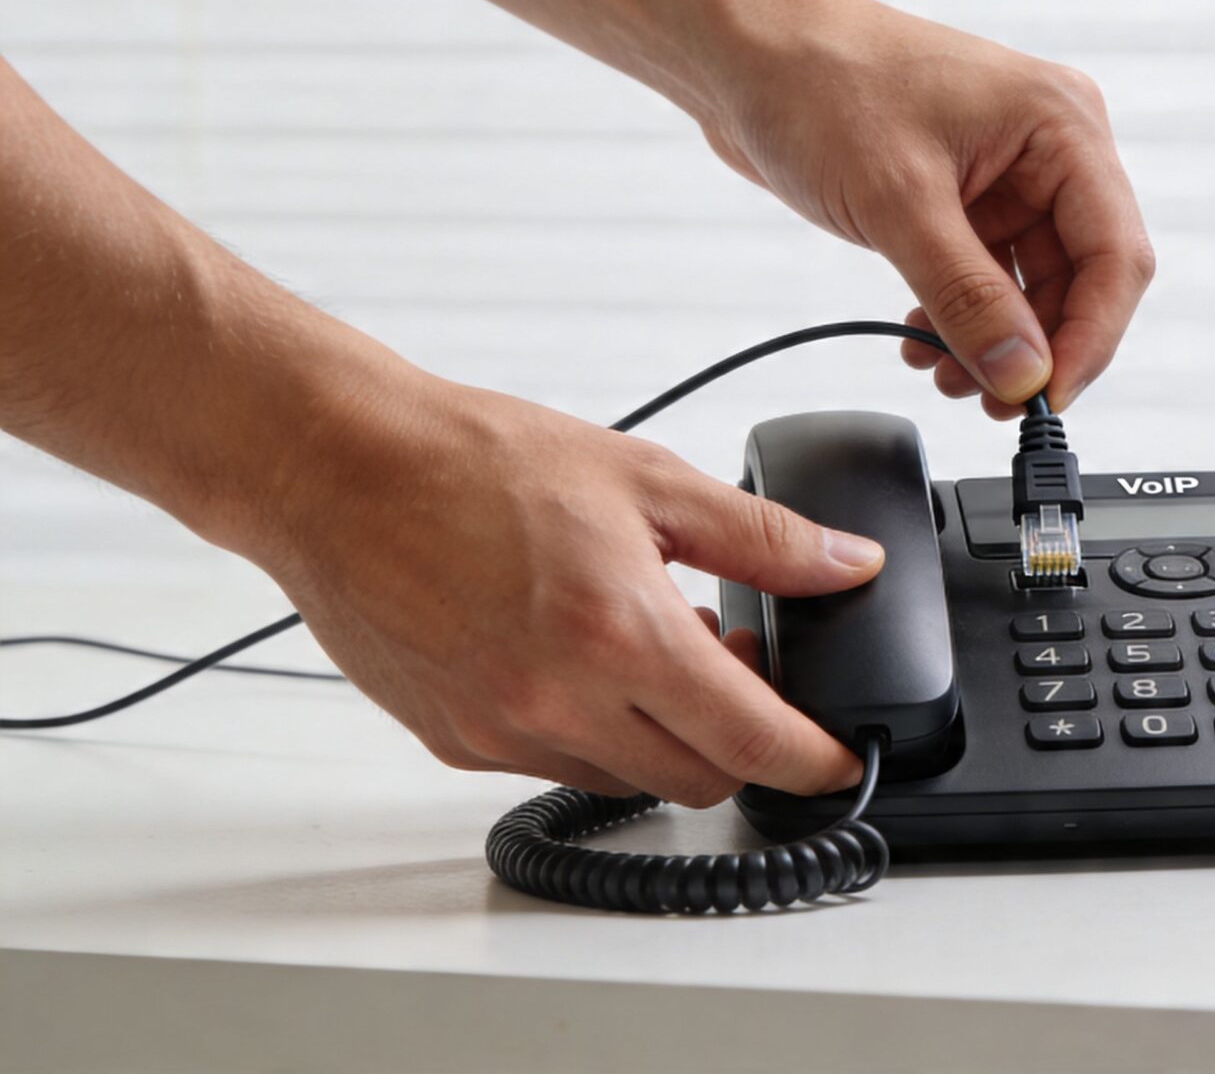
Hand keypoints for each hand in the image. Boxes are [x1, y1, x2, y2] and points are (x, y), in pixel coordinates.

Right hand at [253, 368, 878, 805]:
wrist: (339, 471)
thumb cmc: (475, 463)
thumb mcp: (645, 480)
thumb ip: (762, 536)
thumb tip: (847, 565)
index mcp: (619, 634)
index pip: (751, 740)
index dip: (813, 762)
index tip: (842, 760)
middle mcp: (559, 701)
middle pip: (697, 779)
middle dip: (742, 740)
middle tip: (739, 663)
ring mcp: (502, 731)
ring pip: (627, 779)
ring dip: (665, 736)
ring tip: (655, 647)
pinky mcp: (455, 742)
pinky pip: (556, 766)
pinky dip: (594, 731)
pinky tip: (585, 660)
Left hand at [693, 0, 1153, 415]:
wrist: (742, 47)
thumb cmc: (818, 80)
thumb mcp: (898, 201)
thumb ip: (968, 297)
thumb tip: (1022, 374)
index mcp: (1062, 124)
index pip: (1115, 253)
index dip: (1090, 337)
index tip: (1047, 398)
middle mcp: (1048, 145)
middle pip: (1082, 275)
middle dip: (1038, 345)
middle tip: (992, 402)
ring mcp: (1006, 170)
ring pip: (1032, 283)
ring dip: (995, 339)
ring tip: (946, 377)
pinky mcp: (963, 192)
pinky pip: (987, 273)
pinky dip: (961, 315)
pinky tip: (923, 342)